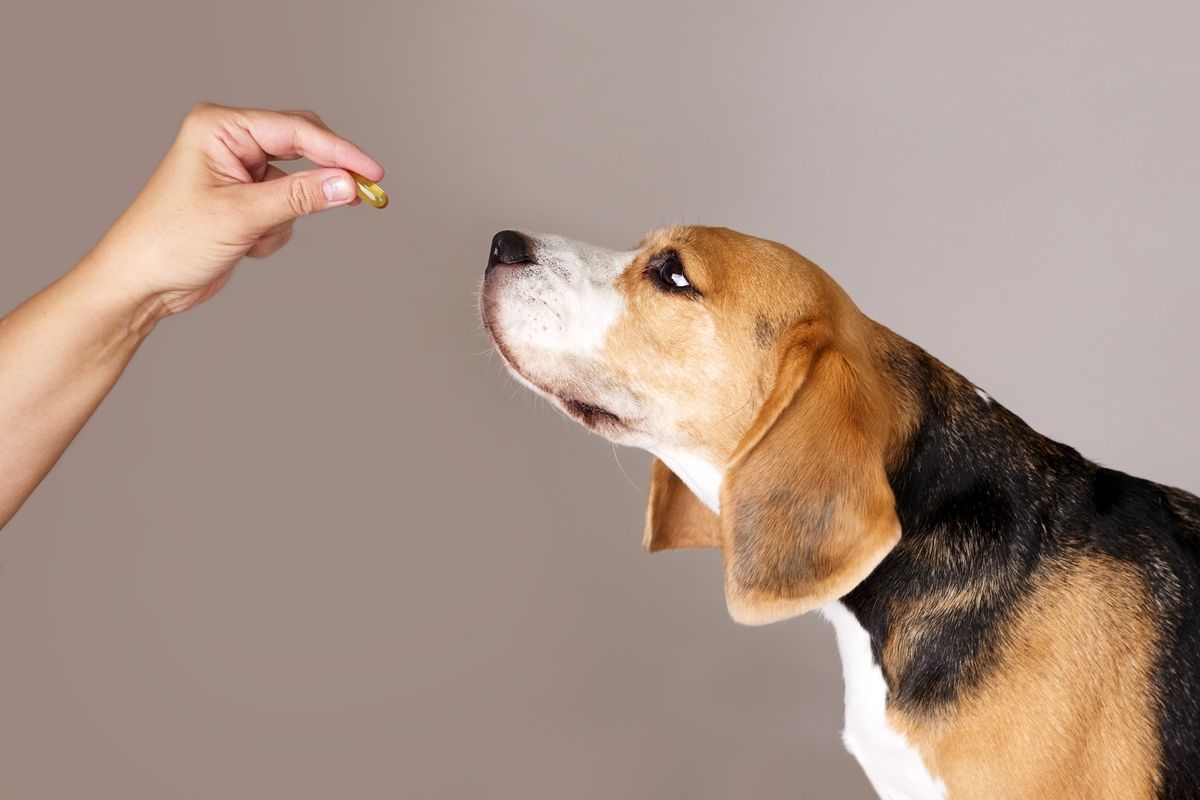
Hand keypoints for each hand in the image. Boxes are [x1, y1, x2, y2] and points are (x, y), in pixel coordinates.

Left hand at [83, 103, 383, 315]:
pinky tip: (247, 246)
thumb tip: (347, 185)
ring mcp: (238, 170)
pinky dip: (276, 232)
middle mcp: (230, 141)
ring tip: (254, 238)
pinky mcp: (245, 198)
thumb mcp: (241, 217)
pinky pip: (287, 208)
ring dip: (287, 217)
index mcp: (220, 127)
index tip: (373, 173)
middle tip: (361, 197)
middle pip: (303, 148)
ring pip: (298, 184)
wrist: (141, 283)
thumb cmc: (169, 241)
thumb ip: (300, 197)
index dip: (340, 153)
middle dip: (321, 180)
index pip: (296, 131)